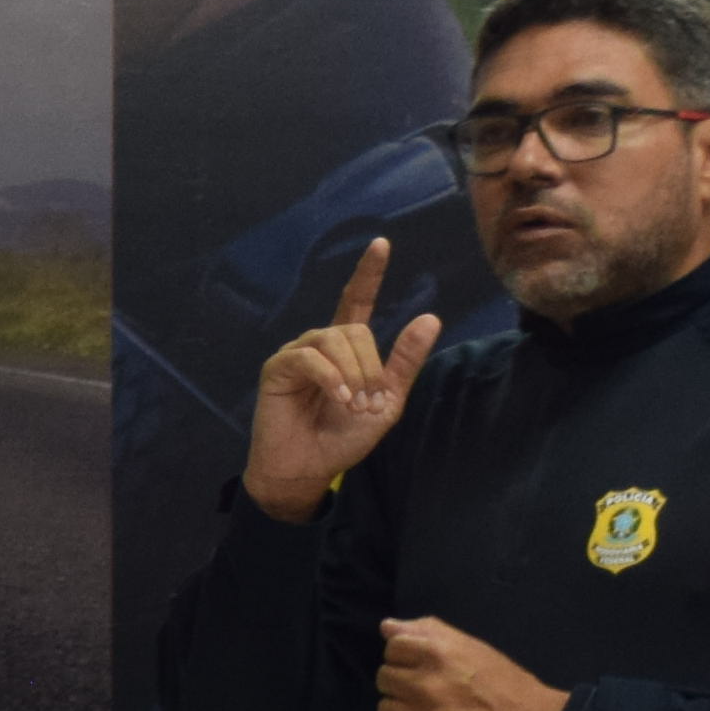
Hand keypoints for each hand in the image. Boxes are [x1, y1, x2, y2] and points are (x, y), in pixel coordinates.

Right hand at [243, 238, 441, 520]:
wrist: (309, 467)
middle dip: (370, 366)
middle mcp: (321, 343)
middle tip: (368, 403)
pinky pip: (310, 357)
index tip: (382, 243)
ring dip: (353, 374)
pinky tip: (338, 399)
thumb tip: (431, 316)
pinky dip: (330, 377)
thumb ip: (405, 362)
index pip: (357, 300)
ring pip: (335, 339)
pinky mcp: (278, 367)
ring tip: (353, 405)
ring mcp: (298, 352)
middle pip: (354, 329)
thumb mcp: (387, 402)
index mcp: (347, 348)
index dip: (368, 273)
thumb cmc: (344, 437)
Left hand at [377, 617, 568, 710]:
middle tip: (429, 693)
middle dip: (403, 685)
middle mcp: (423, 683)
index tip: (422, 667)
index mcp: (436, 653)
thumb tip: (387, 627)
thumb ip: (428, 633)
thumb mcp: (473, 648)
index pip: (392, 648)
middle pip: (384, 679)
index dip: (406, 658)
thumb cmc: (508, 685)